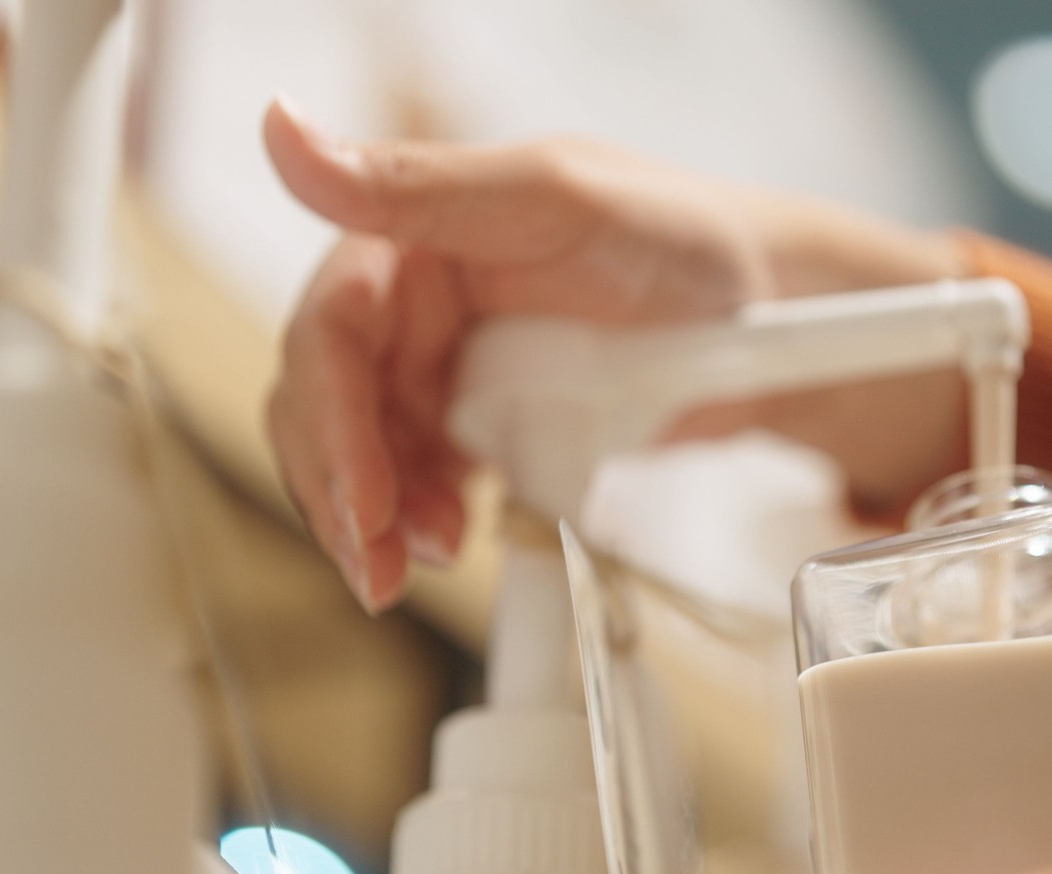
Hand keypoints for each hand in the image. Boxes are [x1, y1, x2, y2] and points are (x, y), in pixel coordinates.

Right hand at [262, 99, 963, 609]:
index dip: (333, 422)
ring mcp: (441, 369)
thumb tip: (282, 130)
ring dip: (372, 518)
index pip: (331, 330)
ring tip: (428, 560)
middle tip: (379, 564)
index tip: (366, 503)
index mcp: (414, 234)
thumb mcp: (561, 199)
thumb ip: (427, 185)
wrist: (768, 315)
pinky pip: (415, 483)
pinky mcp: (474, 427)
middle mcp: (413, 301)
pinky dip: (418, 521)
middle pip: (325, 402)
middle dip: (342, 489)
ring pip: (359, 453)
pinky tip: (450, 544)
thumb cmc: (682, 241)